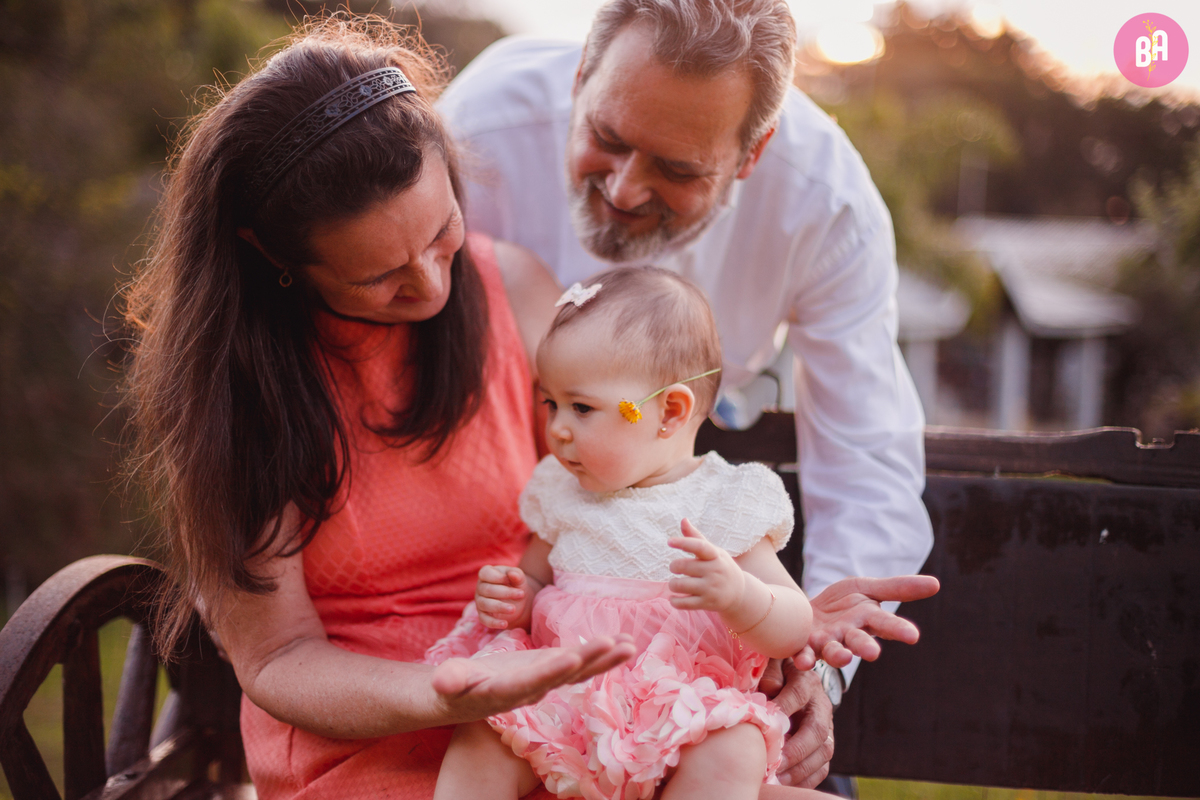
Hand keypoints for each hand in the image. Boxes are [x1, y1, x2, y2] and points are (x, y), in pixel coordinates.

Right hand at [431, 635, 635, 721]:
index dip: (551, 669)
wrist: (466, 697)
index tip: (571, 656)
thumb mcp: (448, 682)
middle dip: (591, 660)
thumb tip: (443, 680)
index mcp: (509, 690)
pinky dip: (602, 654)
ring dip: (606, 658)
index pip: (532, 680)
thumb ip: (450, 680)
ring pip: (581, 671)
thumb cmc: (454, 687)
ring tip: (631, 644)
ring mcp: (546, 680)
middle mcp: (534, 689)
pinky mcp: (552, 670)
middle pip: (566, 675)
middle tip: (615, 644)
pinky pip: (582, 664)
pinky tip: (624, 643)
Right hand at [474, 565, 534, 629]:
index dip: (497, 577)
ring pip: (485, 604)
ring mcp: (480, 602)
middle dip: (505, 593)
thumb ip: (517, 575)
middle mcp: (480, 587)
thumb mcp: (519, 578)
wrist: (517, 600)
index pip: (485, 573)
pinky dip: (494, 623)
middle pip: (487, 590)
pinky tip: (505, 624)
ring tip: (513, 609)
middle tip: (521, 594)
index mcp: (486, 573)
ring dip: (499, 607)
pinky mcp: (482, 615)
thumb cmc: (515, 584)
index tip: (511, 579)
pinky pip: (484, 620)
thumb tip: (513, 574)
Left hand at [667, 518, 744, 611]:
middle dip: (673, 567)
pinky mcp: (707, 603)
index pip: (699, 546)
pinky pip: (682, 603)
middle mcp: (714, 571)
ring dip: (672, 585)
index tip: (669, 541)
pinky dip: (674, 601)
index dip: (683, 543)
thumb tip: (683, 520)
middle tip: (675, 568)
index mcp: (715, 555)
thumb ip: (696, 537)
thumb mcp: (713, 552)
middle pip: (682, 566)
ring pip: (679, 585)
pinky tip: (674, 598)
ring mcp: (711, 588)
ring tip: (675, 584)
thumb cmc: (720, 567)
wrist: (740, 593)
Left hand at [763, 659, 834, 787]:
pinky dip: (805, 780)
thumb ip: (769, 675)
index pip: (798, 694)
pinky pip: (821, 767)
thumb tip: (767, 694)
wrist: (794, 680)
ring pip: (823, 752)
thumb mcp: (772, 666)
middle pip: (817, 730)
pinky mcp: (824, 746)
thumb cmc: (775, 674)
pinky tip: (786, 784)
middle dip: (796, 749)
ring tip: (777, 779)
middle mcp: (821, 705)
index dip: (783, 707)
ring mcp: (827, 727)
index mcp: (807, 681)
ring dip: (800, 769)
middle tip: (775, 763)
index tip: (764, 724)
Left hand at [796, 575, 940, 669]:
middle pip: (859, 642)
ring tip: (843, 657)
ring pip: (834, 652)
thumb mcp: (867, 588)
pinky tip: (802, 661)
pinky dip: (803, 658)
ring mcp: (826, 643)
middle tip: (873, 653)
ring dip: (838, 656)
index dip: (898, 629)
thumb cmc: (840, 604)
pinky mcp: (803, 646)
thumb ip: (898, 588)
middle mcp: (848, 635)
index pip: (886, 624)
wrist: (803, 611)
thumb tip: (936, 584)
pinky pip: (803, 654)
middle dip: (866, 647)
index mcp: (867, 619)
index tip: (912, 636)